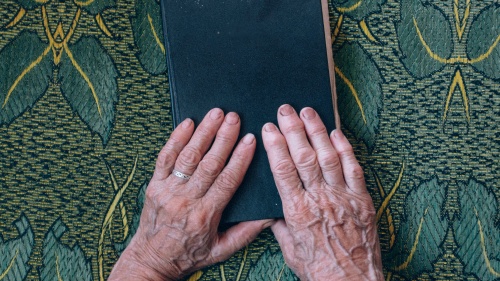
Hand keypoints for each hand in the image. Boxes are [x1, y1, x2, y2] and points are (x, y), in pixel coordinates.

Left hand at [109, 108, 271, 280]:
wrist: (151, 260)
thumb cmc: (188, 254)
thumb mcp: (221, 250)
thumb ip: (246, 232)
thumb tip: (270, 215)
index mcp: (205, 215)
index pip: (227, 180)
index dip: (240, 158)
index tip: (250, 139)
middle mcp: (186, 200)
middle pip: (208, 163)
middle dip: (223, 137)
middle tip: (234, 117)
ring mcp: (168, 190)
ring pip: (188, 156)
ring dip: (203, 132)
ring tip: (215, 113)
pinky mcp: (154, 185)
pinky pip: (164, 158)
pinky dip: (175, 139)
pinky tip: (187, 123)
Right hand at [262, 105, 382, 280]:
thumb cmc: (318, 269)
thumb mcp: (289, 249)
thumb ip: (280, 224)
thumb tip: (272, 207)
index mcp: (297, 210)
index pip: (283, 169)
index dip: (275, 145)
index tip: (269, 128)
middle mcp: (320, 199)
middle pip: (304, 156)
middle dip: (294, 129)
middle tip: (286, 109)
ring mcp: (343, 197)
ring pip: (328, 156)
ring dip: (317, 131)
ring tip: (309, 112)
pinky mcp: (362, 200)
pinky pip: (353, 168)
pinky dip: (345, 148)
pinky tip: (336, 133)